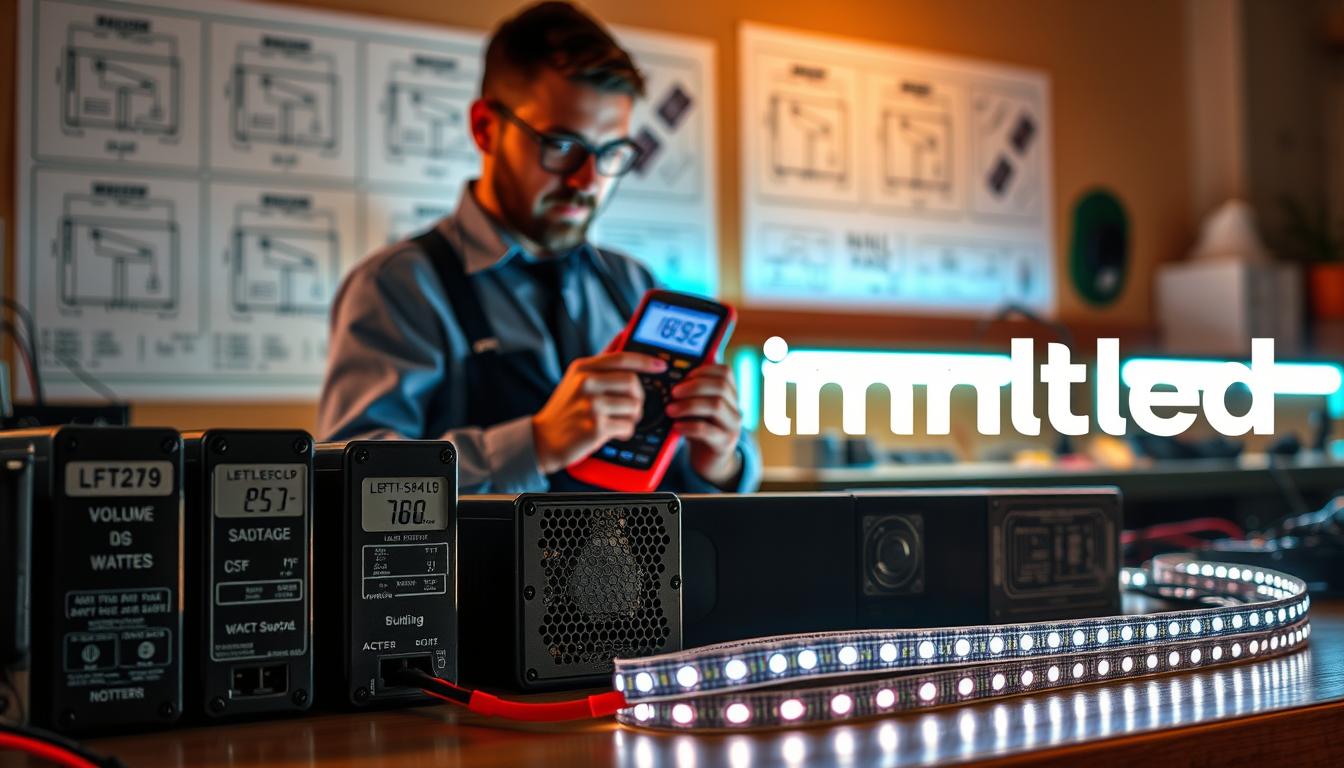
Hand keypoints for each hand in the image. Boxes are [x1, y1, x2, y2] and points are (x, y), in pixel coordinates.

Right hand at [532, 351, 666, 474]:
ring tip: (619, 421)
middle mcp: (586, 383)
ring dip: (632, 417)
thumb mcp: (576, 379)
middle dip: (638, 397)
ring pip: (633, 406)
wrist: (543, 439)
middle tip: (632, 406)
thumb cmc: (565, 409)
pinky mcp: (596, 426)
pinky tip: (613, 432)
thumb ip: (600, 362)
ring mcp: (591, 404)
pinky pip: (627, 426)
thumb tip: (623, 336)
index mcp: (583, 369)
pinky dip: (625, 432)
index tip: (660, 365)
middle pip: (633, 382)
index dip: (645, 361)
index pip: (622, 358)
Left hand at [666, 364, 742, 486]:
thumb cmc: (700, 428)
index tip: (684, 376)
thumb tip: (671, 378)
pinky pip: (707, 430)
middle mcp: (735, 408)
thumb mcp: (697, 408)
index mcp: (730, 395)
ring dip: (689, 405)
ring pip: (716, 405)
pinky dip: (689, 426)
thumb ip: (691, 393)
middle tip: (673, 393)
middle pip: (720, 386)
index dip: (704, 370)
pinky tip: (676, 427)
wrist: (709, 459)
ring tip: (670, 410)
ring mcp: (732, 426)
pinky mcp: (724, 443)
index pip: (725, 372)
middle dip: (694, 386)